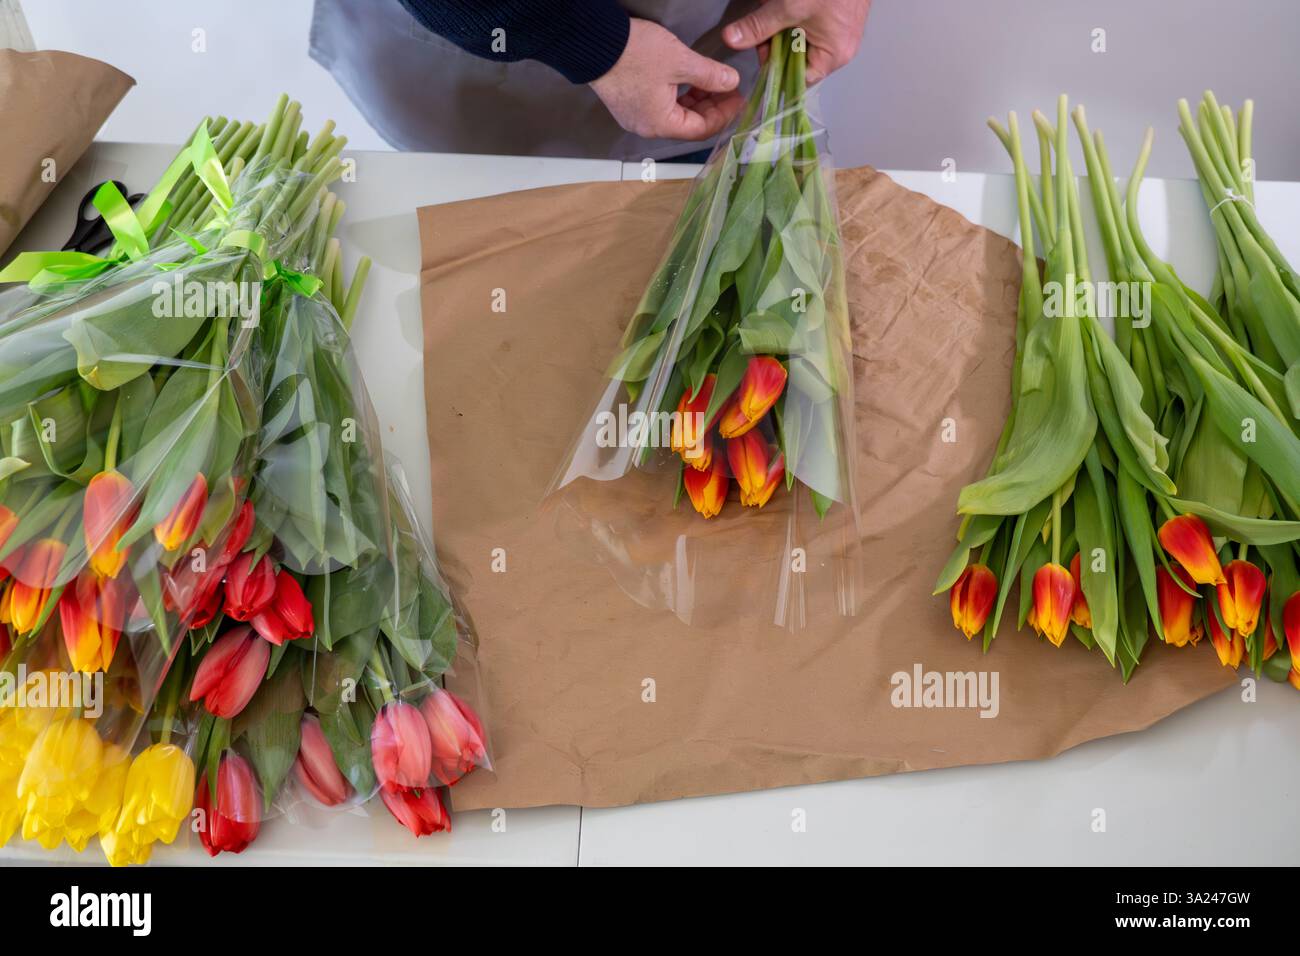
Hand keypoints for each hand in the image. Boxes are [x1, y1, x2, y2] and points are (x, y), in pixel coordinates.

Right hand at [590, 18, 743, 140]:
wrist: (595, 41)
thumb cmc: (635, 53)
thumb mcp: (680, 61)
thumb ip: (709, 75)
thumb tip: (731, 82)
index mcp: (660, 124)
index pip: (701, 129)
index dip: (723, 115)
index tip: (737, 98)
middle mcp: (647, 127)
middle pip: (688, 125)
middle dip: (710, 107)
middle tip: (727, 89)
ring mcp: (635, 117)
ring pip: (674, 116)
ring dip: (694, 101)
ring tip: (709, 82)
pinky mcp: (628, 104)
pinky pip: (659, 107)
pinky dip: (677, 97)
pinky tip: (686, 82)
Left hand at [724, 0, 870, 84]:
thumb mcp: (789, 8)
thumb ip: (759, 26)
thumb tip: (731, 39)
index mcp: (832, 57)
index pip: (798, 80)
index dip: (776, 70)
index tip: (760, 53)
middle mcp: (838, 51)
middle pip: (796, 60)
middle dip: (776, 43)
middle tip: (763, 27)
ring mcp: (838, 35)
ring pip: (799, 41)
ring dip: (782, 28)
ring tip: (775, 8)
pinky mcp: (834, 20)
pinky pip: (808, 28)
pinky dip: (793, 19)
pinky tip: (783, 6)